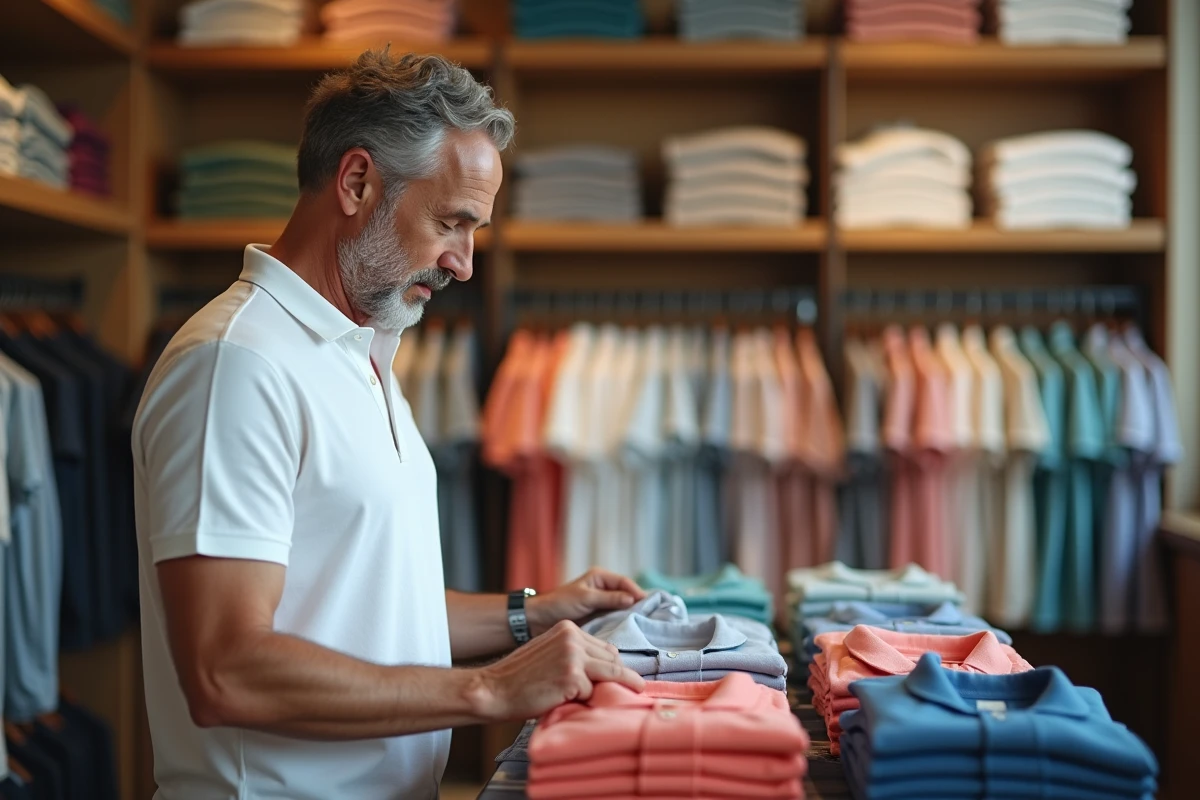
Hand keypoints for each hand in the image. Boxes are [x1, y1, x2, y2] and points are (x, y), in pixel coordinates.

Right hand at [469, 621, 644, 720]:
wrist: (495, 689)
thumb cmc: (521, 677)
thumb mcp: (549, 651)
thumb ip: (573, 653)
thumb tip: (605, 666)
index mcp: (567, 628)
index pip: (603, 645)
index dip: (613, 663)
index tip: (624, 675)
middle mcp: (572, 637)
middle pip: (612, 657)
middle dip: (621, 674)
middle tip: (636, 687)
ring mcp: (573, 656)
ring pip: (610, 672)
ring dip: (618, 685)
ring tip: (635, 692)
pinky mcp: (572, 677)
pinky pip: (592, 691)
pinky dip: (587, 699)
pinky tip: (575, 703)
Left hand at [526, 568, 647, 636]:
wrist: (540, 619)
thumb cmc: (560, 604)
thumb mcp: (585, 599)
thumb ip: (608, 598)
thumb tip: (632, 599)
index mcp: (600, 577)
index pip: (624, 582)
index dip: (638, 591)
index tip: (649, 603)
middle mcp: (604, 588)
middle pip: (627, 593)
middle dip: (638, 603)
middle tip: (652, 615)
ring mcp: (602, 602)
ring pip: (623, 606)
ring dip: (632, 613)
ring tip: (645, 623)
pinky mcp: (599, 615)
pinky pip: (616, 617)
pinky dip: (624, 621)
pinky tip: (631, 629)